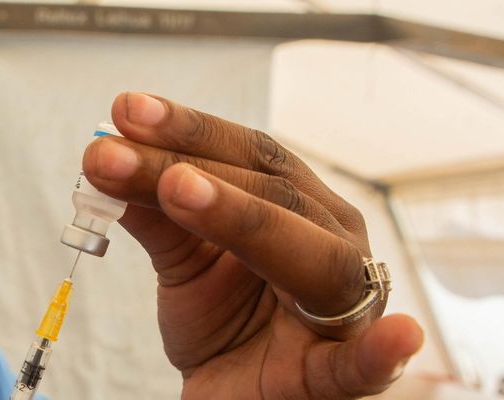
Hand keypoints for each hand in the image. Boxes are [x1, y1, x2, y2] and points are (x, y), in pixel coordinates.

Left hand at [83, 93, 422, 398]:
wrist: (237, 392)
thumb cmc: (225, 319)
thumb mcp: (181, 262)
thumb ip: (153, 215)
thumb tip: (104, 157)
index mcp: (302, 207)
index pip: (252, 155)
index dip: (191, 129)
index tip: (125, 111)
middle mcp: (335, 242)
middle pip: (273, 192)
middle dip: (186, 166)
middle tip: (112, 156)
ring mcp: (347, 306)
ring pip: (311, 257)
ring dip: (243, 219)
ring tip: (179, 189)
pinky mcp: (344, 373)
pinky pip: (364, 364)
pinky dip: (381, 351)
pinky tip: (399, 336)